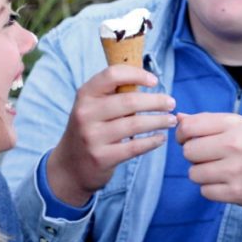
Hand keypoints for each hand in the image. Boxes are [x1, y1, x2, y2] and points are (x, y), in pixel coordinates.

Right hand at [48, 65, 176, 205]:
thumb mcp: (92, 107)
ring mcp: (92, 137)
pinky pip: (135, 147)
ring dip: (159, 121)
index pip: (112, 75)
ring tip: (171, 120)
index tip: (155, 80)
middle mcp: (86, 114)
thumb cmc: (90, 129)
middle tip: (171, 103)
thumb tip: (148, 80)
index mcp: (85, 95)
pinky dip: (152, 141)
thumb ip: (113, 94)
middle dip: (156, 101)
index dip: (137, 75)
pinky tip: (161, 138)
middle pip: (130, 101)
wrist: (69, 166)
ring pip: (135, 124)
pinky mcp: (102, 158)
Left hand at [176, 112, 241, 210]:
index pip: (188, 127)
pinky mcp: (237, 193)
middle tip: (212, 157)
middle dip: (195, 155)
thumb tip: (178, 118)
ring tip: (222, 170)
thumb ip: (211, 123)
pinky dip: (212, 189)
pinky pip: (205, 191)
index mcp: (235, 124)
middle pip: (188, 151)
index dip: (183, 134)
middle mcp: (234, 145)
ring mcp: (235, 170)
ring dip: (203, 174)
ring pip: (194, 173)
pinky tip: (229, 183)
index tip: (190, 139)